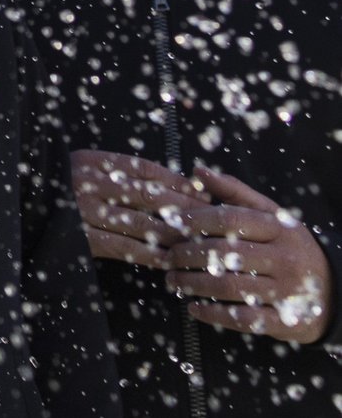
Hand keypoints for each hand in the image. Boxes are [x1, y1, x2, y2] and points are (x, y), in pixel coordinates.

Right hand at [73, 150, 209, 267]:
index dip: (176, 181)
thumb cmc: (63, 190)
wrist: (23, 212)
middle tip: (208, 218)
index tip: (201, 192)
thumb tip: (169, 185)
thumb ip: (115, 174)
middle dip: (182, 207)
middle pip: (147, 195)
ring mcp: (84, 211)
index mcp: (90, 161)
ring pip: (140, 223)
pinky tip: (168, 259)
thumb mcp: (81, 171)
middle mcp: (88, 183)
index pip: (143, 168)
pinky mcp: (83, 238)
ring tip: (195, 241)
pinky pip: (124, 246)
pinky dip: (150, 254)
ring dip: (171, 234)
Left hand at [166, 167, 333, 344]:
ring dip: (193, 284)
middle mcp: (285, 260)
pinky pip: (245, 319)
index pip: (230, 220)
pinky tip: (193, 308)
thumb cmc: (290, 247)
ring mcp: (287, 292)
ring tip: (172, 280)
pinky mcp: (287, 321)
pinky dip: (214, 314)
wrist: (335, 291)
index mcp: (280, 230)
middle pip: (225, 255)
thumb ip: (235, 193)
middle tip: (167, 257)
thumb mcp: (272, 216)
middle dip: (187, 255)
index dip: (195, 220)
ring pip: (230, 287)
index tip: (172, 222)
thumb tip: (198, 170)